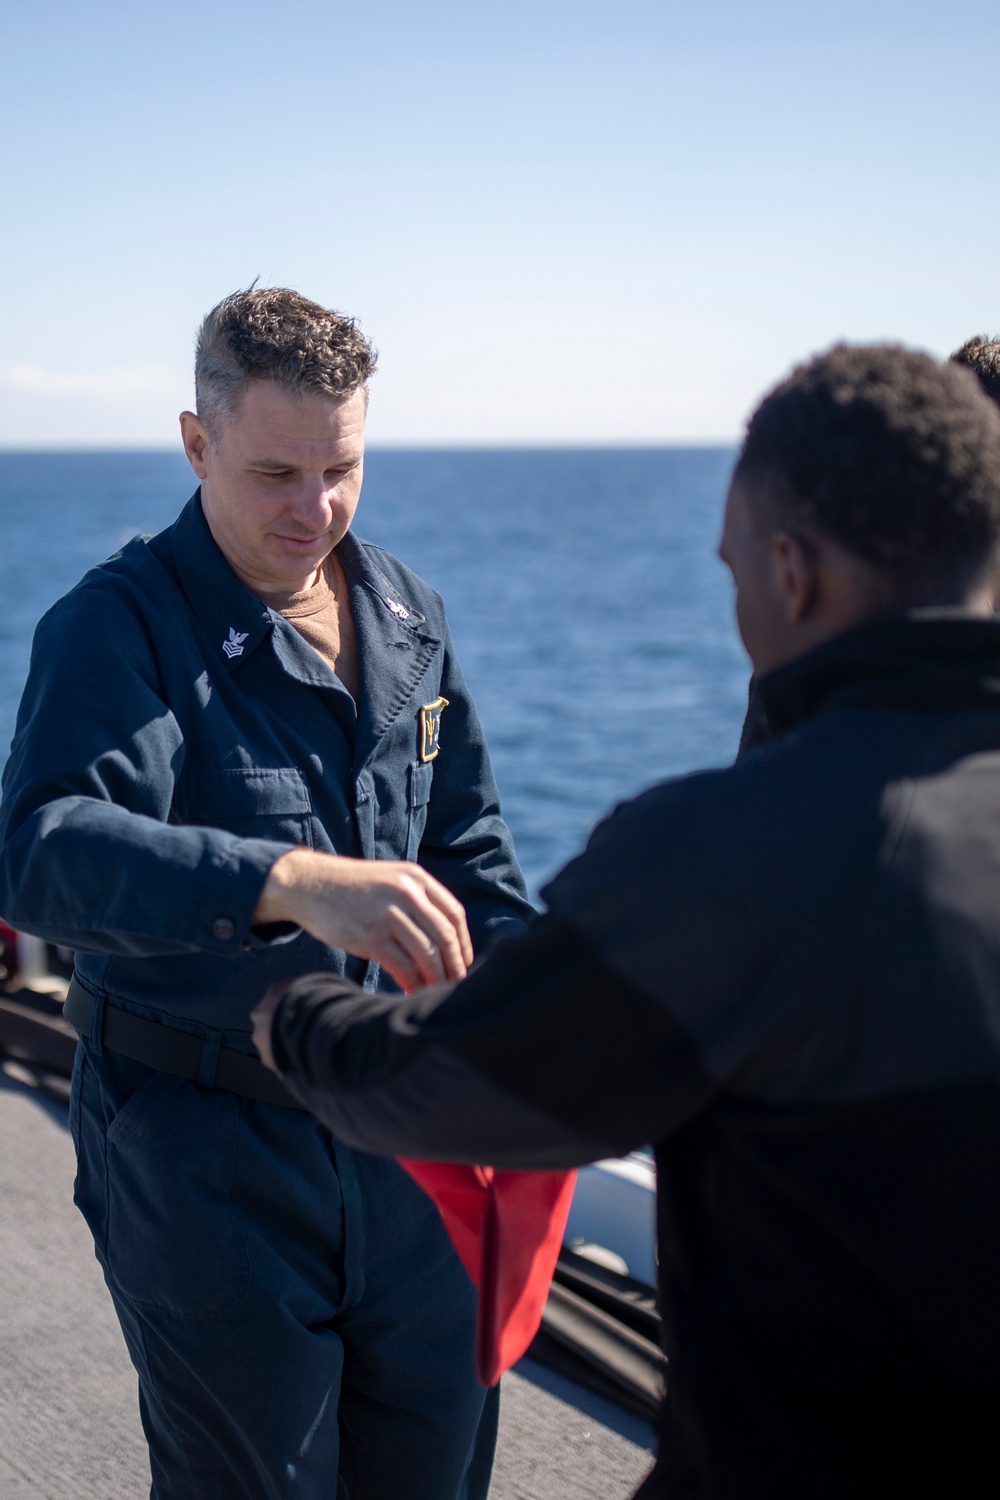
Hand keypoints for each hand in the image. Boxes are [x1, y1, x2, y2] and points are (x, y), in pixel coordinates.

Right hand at [254, 848, 472, 992]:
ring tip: (436, 992)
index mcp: (416, 878)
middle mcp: (406, 893)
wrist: (309, 884)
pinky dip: (412, 983)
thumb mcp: (390, 881)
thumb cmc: (353, 889)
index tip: (464, 963)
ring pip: (427, 954)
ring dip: (436, 978)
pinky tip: (412, 991)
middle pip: (445, 936)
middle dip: (455, 965)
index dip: (464, 942)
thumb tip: (445, 942)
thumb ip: (417, 902)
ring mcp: (388, 914)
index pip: (454, 914)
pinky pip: (402, 966)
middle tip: (456, 984)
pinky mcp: (370, 937)